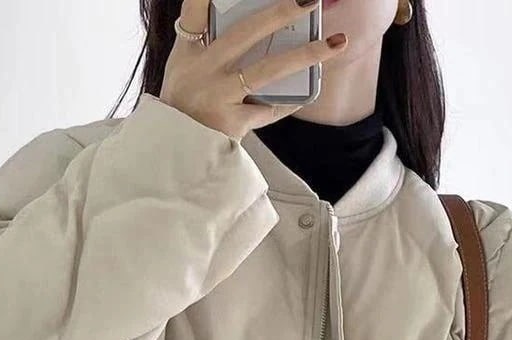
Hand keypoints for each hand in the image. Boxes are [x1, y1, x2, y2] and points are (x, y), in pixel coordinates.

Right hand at [160, 0, 347, 138]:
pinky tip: (308, 93)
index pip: (196, 11)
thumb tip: (229, 11)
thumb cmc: (182, 106)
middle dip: (280, 12)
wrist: (174, 153)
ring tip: (336, 42)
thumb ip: (200, 40)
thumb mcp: (181, 69)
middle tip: (310, 0)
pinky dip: (289, 102)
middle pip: (245, 33)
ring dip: (305, 54)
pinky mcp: (232, 123)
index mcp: (189, 52)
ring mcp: (218, 97)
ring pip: (267, 71)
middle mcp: (202, 71)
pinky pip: (268, 109)